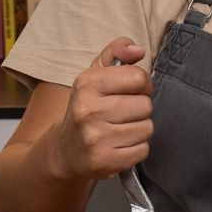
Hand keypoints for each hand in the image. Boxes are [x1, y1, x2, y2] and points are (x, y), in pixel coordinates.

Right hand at [48, 38, 152, 180]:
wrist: (65, 151)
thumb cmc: (87, 108)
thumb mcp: (94, 76)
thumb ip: (116, 53)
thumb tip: (138, 50)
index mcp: (87, 84)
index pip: (138, 77)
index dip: (142, 85)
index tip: (131, 91)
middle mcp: (88, 110)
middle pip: (145, 105)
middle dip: (140, 109)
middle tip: (123, 114)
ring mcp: (96, 138)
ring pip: (147, 128)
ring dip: (139, 129)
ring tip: (120, 130)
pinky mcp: (104, 161)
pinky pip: (143, 150)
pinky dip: (136, 148)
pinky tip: (120, 145)